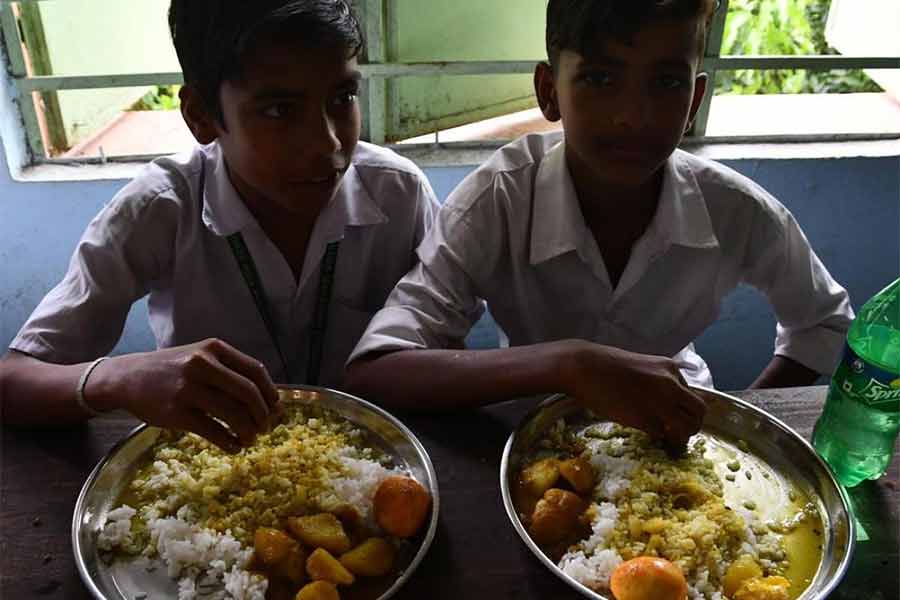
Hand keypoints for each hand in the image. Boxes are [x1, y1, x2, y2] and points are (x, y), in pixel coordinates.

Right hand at [86, 339, 281, 450]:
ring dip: (248, 431)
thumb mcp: (201, 358)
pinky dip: (229, 442)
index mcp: (214, 348)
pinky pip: (213, 431)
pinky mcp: (176, 413)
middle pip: (248, 393)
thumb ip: (231, 373)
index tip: (276, 409)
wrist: (126, 378)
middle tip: (265, 428)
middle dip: (263, 415)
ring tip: (250, 439)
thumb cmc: (172, 370)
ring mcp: (188, 389)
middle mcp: (202, 364)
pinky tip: (233, 446)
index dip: (271, 393)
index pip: (256, 370)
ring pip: (233, 414)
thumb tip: (270, 403)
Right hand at [561, 342, 705, 446]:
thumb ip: (656, 383)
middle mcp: (671, 384)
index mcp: (670, 369)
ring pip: (686, 427)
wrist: (583, 367)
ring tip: (667, 440)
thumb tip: (662, 403)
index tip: (675, 416)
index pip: (691, 394)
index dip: (684, 408)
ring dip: (679, 437)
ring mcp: (660, 402)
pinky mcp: (644, 418)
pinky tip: (645, 434)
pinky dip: (656, 437)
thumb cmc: (604, 366)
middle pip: (698, 412)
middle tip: (680, 433)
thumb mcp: (640, 367)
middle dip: (692, 425)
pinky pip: (660, 433)